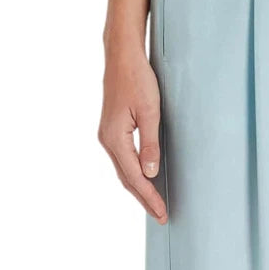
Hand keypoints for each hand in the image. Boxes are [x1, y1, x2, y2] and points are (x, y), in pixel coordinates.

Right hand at [98, 45, 167, 223]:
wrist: (122, 55)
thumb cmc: (136, 78)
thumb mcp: (149, 111)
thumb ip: (150, 143)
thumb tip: (150, 173)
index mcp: (114, 138)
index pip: (133, 177)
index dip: (149, 196)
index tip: (161, 211)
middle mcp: (107, 140)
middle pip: (125, 178)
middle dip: (143, 197)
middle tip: (160, 214)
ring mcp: (107, 134)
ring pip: (123, 169)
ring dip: (138, 186)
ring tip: (153, 201)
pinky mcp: (111, 128)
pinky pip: (122, 157)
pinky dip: (132, 171)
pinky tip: (142, 175)